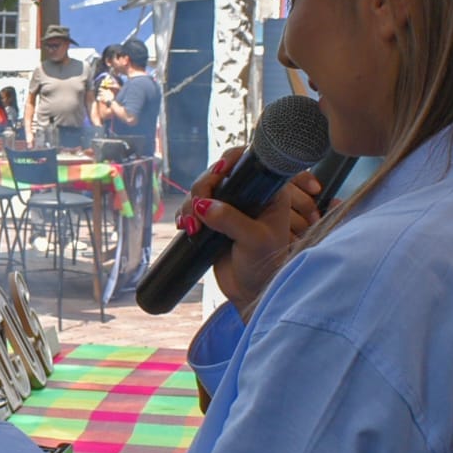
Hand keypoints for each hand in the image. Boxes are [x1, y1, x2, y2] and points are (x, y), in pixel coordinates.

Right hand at [177, 148, 322, 317]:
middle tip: (197, 209)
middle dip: (202, 188)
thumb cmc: (264, 265)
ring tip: (191, 228)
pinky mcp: (212, 220)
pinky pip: (192, 208)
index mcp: (268, 191)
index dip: (229, 161)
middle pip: (217, 173)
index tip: (218, 173)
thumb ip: (231, 220)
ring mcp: (229, 207)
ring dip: (190, 205)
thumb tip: (202, 205)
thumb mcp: (254, 241)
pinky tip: (185, 228)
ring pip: (201, 190)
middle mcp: (248, 194)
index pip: (247, 162)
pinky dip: (184, 215)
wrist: (252, 291)